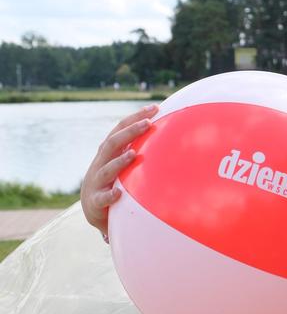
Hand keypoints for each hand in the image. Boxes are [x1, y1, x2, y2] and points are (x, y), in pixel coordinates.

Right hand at [80, 103, 158, 235]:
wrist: (92, 206)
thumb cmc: (113, 179)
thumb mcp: (122, 161)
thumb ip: (137, 147)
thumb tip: (168, 133)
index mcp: (108, 151)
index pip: (120, 128)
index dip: (136, 117)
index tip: (155, 108)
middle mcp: (101, 162)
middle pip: (113, 143)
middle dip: (129, 132)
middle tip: (147, 123)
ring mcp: (97, 181)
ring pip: (106, 169)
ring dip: (119, 161)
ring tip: (133, 154)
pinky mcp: (95, 201)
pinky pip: (103, 198)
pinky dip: (110, 195)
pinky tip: (118, 193)